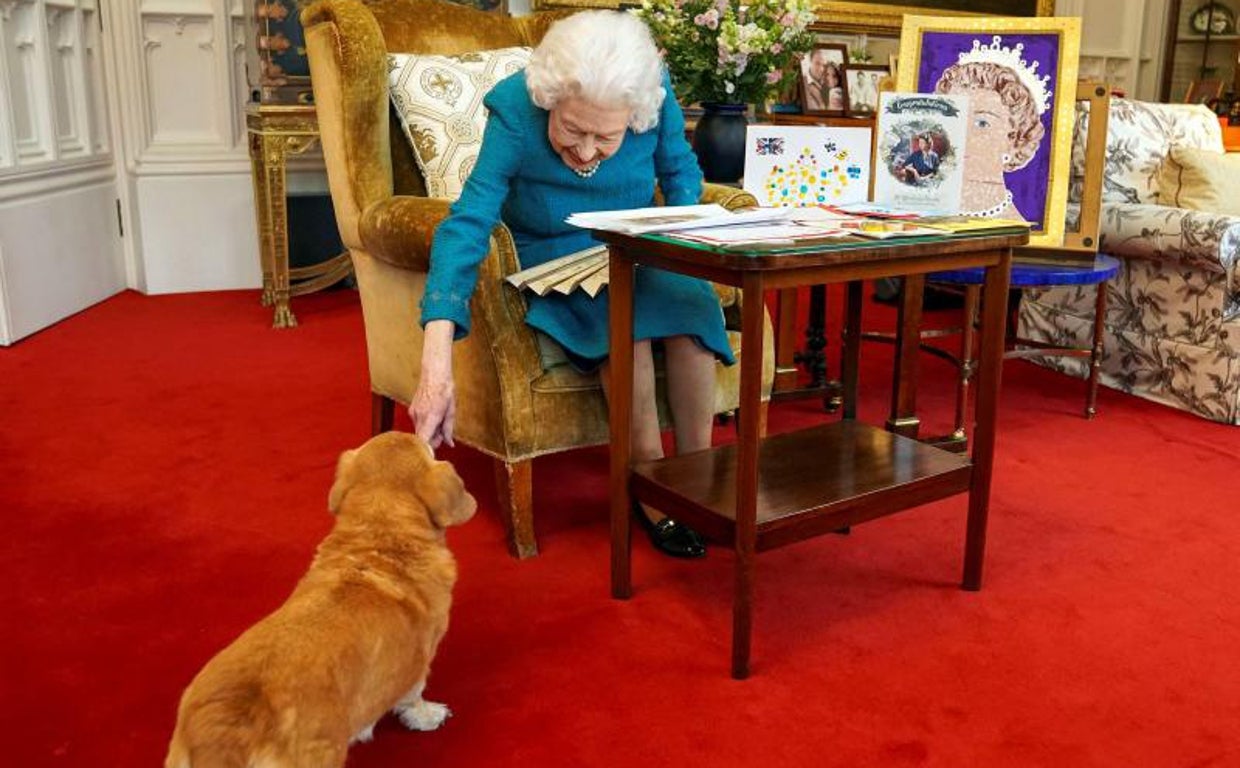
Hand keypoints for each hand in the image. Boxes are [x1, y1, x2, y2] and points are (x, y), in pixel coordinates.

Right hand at [410, 320, 456, 448]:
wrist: (434, 373)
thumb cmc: (445, 390)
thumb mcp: (451, 411)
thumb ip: (448, 429)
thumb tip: (449, 444)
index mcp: (431, 417)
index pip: (424, 441)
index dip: (428, 450)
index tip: (434, 455)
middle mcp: (419, 417)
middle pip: (422, 438)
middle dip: (432, 441)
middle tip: (443, 435)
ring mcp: (414, 413)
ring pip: (420, 431)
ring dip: (430, 432)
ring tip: (440, 421)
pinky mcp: (412, 410)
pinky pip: (418, 423)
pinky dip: (426, 425)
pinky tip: (433, 417)